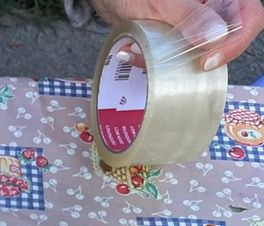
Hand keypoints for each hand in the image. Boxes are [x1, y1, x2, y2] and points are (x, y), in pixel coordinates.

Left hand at [93, 0, 263, 69]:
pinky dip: (151, 61)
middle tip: (170, 63)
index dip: (236, 42)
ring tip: (137, 51)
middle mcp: (214, 11)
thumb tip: (215, 37)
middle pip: (228, 41)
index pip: (250, 17)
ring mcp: (197, 28)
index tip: (207, 60)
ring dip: (168, 62)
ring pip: (197, 55)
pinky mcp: (177, 42)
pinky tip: (131, 51)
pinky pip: (173, 60)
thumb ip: (189, 15)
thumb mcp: (162, 1)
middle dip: (196, 57)